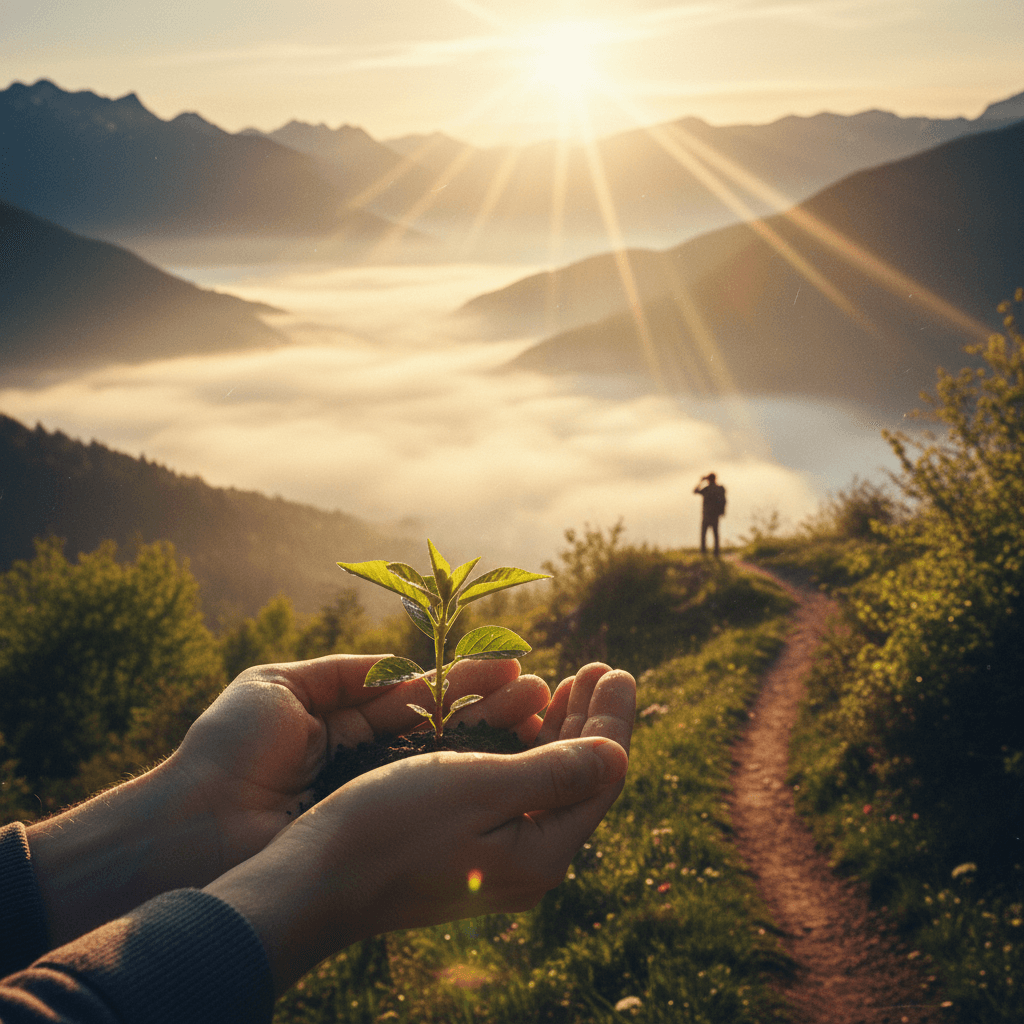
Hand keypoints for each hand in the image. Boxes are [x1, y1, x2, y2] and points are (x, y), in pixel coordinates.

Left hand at [27, 655, 547, 946]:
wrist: (192, 825)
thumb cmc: (229, 749)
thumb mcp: (279, 685)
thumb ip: (345, 671)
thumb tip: (406, 663)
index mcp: (344, 719)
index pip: (421, 693)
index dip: (466, 678)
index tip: (515, 663)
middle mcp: (368, 757)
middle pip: (445, 724)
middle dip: (494, 704)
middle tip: (544, 689)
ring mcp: (375, 794)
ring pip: (449, 758)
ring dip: (496, 734)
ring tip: (544, 711)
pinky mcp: (375, 827)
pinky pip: (431, 793)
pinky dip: (472, 774)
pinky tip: (512, 757)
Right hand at [205, 662, 635, 994]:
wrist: (315, 881)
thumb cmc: (393, 827)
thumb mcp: (480, 788)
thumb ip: (555, 773)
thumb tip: (618, 754)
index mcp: (542, 853)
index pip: (599, 776)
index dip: (611, 719)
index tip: (616, 670)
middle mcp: (529, 863)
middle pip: (578, 780)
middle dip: (589, 720)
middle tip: (597, 668)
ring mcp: (499, 859)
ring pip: (546, 784)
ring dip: (558, 731)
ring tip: (567, 685)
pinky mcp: (469, 850)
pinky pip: (516, 794)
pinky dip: (525, 752)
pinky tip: (521, 724)